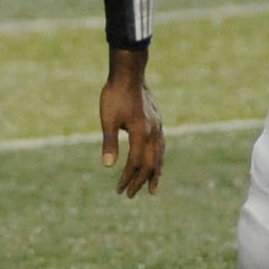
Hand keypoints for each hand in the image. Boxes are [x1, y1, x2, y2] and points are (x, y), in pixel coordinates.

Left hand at [100, 73, 163, 198]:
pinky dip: (159, 159)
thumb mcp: (108, 119)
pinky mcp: (158, 121)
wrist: (129, 72)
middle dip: (140, 181)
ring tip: (153, 189)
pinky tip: (156, 162)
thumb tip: (107, 166)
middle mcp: (153, 132)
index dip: (128, 178)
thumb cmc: (115, 95)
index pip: (136, 163)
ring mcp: (158, 126)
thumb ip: (110, 142)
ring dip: (155, 174)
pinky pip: (161, 146)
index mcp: (141, 133)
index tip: (120, 190)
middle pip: (150, 164)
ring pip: (160, 156)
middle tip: (131, 195)